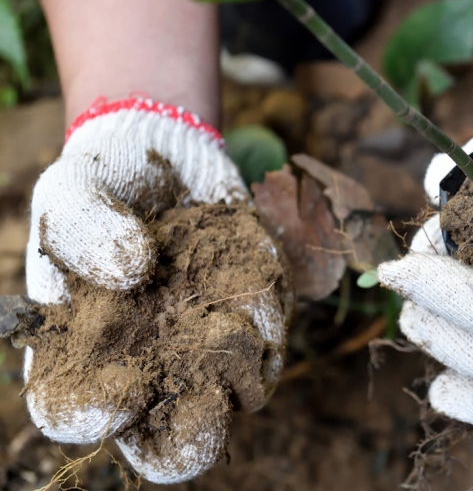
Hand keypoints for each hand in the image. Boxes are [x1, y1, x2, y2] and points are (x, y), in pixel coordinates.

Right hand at [23, 98, 278, 482]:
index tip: (123, 387)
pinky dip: (269, 309)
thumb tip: (130, 269)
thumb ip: (86, 229)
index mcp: (82, 355)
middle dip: (194, 437)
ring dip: (243, 349)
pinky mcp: (250, 323)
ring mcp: (203, 350)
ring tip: (227, 293)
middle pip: (171, 441)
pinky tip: (253, 269)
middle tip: (209, 402)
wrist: (168, 157)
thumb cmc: (106, 183)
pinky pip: (272, 340)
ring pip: (236, 391)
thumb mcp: (74, 190)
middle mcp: (147, 367)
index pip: (78, 413)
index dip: (98, 413)